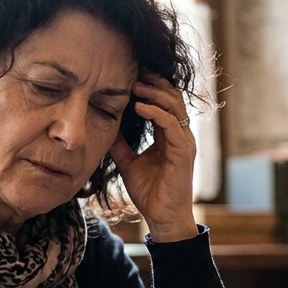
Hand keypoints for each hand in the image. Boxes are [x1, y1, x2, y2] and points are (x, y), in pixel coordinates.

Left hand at [108, 75, 197, 242]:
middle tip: (133, 70)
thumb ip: (120, 143)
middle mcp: (179, 134)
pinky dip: (156, 112)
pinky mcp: (184, 151)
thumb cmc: (149, 192)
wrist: (161, 217)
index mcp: (168, 135)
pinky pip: (171, 124)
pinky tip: (139, 106)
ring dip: (154, 92)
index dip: (149, 86)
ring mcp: (184, 141)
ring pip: (173, 105)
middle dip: (153, 81)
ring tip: (135, 84)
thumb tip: (103, 125)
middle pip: (171, 96)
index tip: (129, 74)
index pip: (162, 101)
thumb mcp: (128, 162)